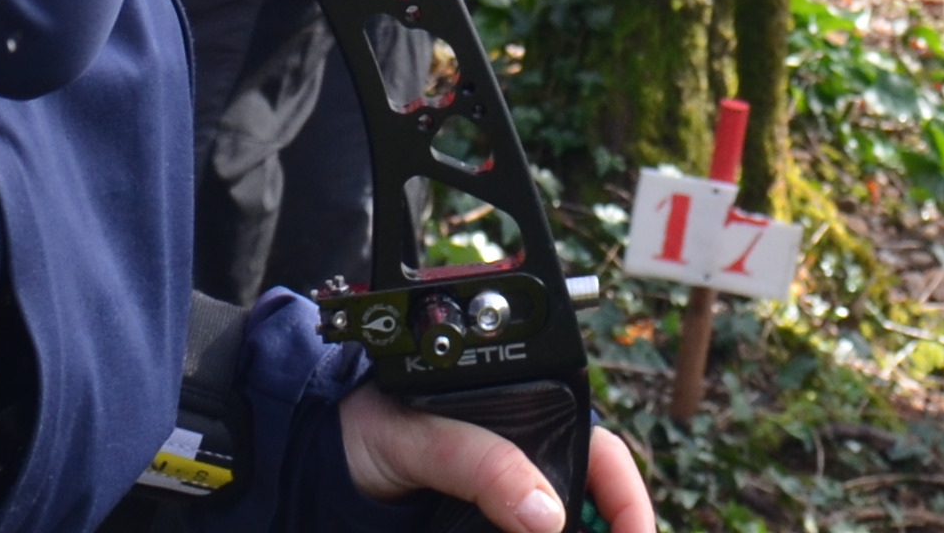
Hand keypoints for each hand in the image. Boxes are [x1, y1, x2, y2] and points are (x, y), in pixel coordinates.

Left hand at [337, 395, 653, 532]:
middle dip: (606, 532)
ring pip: (559, 532)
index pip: (604, 459)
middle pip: (591, 513)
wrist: (316, 471)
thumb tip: (546, 513)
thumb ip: (479, 461)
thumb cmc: (366, 430)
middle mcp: (527, 468)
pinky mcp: (483, 530)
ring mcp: (508, 510)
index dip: (627, 502)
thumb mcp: (416, 435)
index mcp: (528, 421)